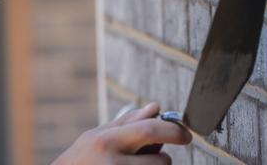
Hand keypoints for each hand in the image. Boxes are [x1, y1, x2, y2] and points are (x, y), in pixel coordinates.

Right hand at [51, 103, 191, 164]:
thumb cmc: (80, 159)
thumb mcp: (98, 136)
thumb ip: (127, 123)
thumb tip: (156, 108)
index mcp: (107, 141)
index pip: (149, 130)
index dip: (174, 130)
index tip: (185, 134)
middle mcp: (113, 163)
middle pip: (161, 160)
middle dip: (166, 157)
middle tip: (163, 155)